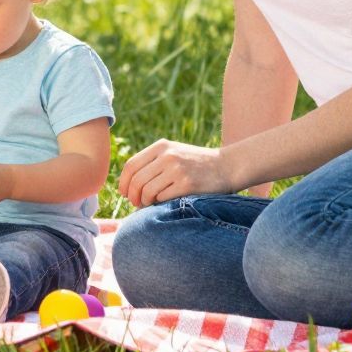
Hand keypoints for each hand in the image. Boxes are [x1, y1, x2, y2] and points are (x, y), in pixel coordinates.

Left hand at [117, 138, 233, 207]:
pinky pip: (162, 198)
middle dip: (132, 196)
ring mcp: (177, 170)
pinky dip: (158, 204)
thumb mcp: (174, 153)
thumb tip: (127, 185)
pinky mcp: (187, 184)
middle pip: (136, 180)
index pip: (131, 165)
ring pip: (147, 191)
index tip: (124, 193)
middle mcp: (168, 156)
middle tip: (136, 203)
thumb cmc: (197, 164)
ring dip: (144, 202)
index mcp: (162, 146)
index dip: (123, 182)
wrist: (228, 166)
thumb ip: (152, 163)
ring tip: (149, 204)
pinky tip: (163, 204)